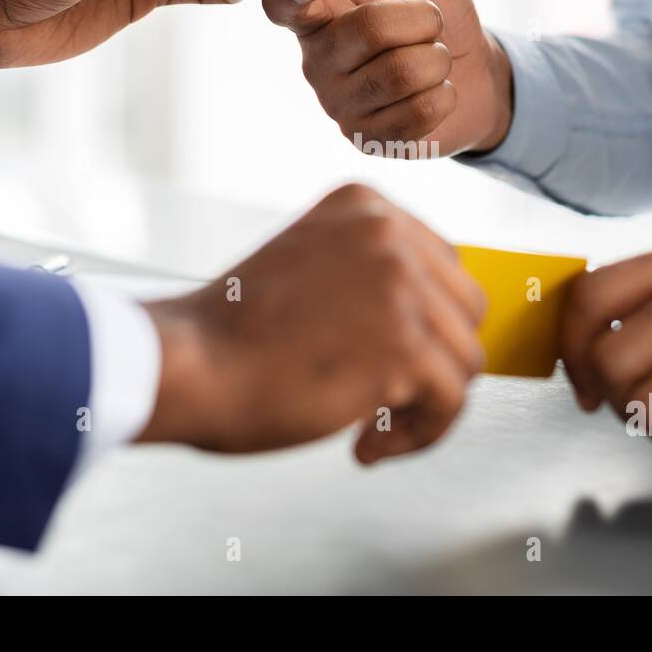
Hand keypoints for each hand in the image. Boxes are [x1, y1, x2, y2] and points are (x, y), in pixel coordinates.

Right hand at [137, 184, 486, 462]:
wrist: (186, 366)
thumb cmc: (229, 335)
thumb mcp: (308, 265)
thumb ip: (366, 273)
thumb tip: (431, 320)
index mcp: (365, 206)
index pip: (442, 267)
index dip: (423, 325)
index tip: (384, 360)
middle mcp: (390, 234)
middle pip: (464, 311)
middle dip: (433, 364)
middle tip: (386, 399)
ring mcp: (400, 286)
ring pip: (464, 360)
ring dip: (423, 407)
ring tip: (372, 430)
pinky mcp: (403, 345)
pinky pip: (449, 403)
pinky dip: (416, 436)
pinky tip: (365, 446)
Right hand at [260, 0, 512, 155]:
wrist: (474, 76)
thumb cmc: (432, 16)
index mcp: (316, 15)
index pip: (282, 3)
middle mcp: (317, 62)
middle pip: (367, 31)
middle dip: (421, 19)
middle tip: (429, 23)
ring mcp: (340, 105)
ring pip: (400, 72)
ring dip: (436, 58)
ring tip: (433, 58)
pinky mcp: (369, 139)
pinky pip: (418, 111)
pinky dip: (444, 94)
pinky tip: (436, 92)